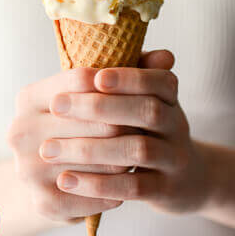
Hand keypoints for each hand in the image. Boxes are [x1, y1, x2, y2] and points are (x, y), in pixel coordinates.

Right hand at [6, 50, 176, 222]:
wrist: (58, 175)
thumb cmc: (85, 124)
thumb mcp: (102, 94)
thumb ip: (133, 70)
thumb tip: (166, 56)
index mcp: (29, 98)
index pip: (82, 79)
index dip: (118, 84)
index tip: (142, 91)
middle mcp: (20, 131)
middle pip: (95, 120)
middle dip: (127, 123)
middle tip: (147, 128)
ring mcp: (27, 168)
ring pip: (98, 159)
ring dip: (124, 157)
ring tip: (139, 156)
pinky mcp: (42, 201)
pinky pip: (91, 194)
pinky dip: (114, 188)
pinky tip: (127, 180)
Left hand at [42, 50, 211, 214]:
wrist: (186, 179)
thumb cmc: (150, 130)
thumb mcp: (142, 99)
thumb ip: (125, 75)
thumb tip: (114, 45)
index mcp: (169, 97)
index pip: (158, 80)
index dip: (128, 78)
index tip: (93, 77)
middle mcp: (177, 124)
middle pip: (147, 111)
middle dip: (100, 107)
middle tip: (57, 106)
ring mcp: (174, 159)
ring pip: (138, 149)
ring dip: (90, 148)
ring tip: (48, 149)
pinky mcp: (166, 190)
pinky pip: (133, 187)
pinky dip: (98, 184)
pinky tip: (65, 180)